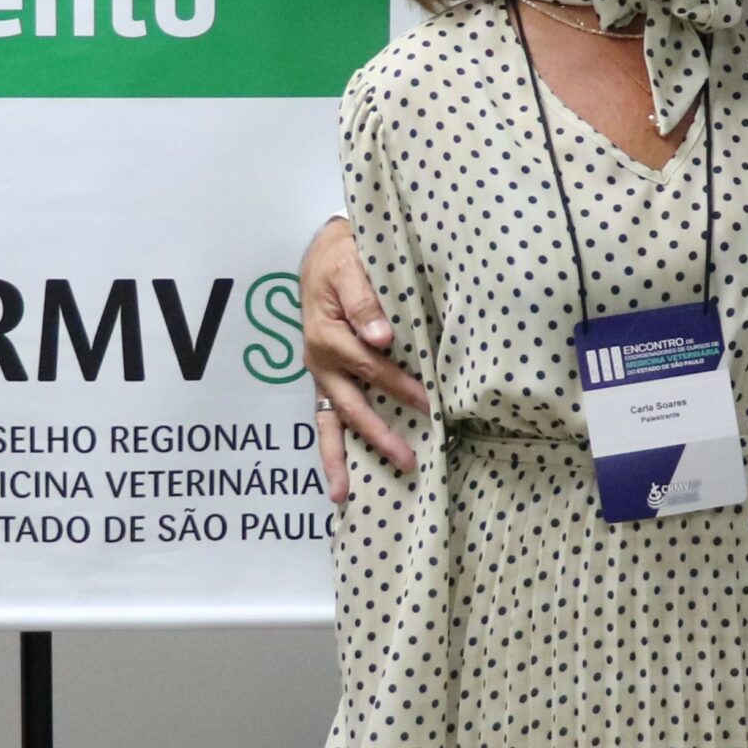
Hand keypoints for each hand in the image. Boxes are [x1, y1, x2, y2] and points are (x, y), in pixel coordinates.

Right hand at [301, 218, 426, 500]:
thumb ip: (364, 299)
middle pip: (348, 407)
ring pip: (327, 422)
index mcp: (327, 335)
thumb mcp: (350, 266)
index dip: (399, 386)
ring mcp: (319, 373)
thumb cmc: (340, 256)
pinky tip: (345, 472)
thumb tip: (382, 337)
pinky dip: (335, 443)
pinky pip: (326, 415)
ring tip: (342, 496)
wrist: (321, 252)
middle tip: (406, 461)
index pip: (369, 368)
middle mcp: (319, 360)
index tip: (428, 403)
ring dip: (336, 458)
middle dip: (376, 436)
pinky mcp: (324, 376)